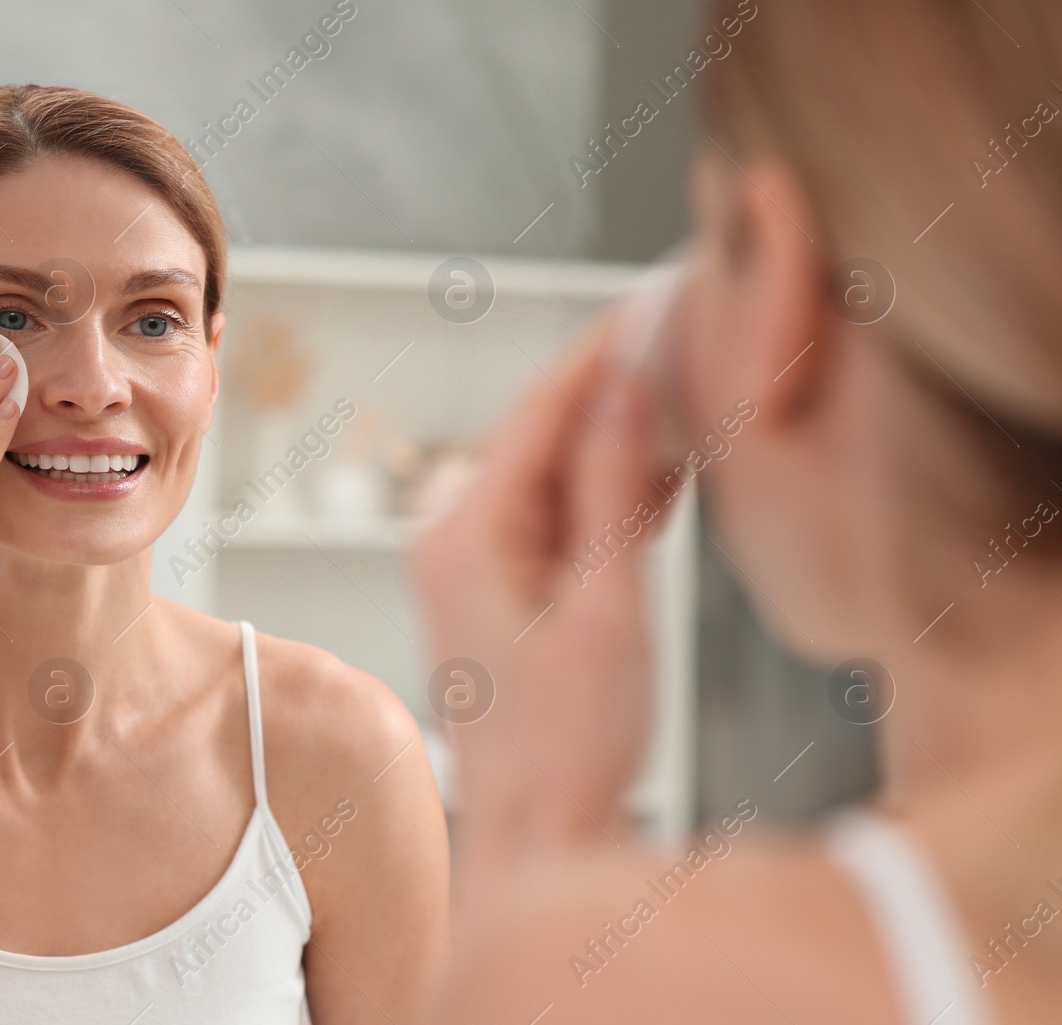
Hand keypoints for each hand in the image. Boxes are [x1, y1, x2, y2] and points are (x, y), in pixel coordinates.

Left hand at [412, 318, 663, 867]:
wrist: (534, 837)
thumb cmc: (569, 744)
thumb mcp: (606, 607)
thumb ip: (609, 490)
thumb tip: (622, 387)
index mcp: (465, 530)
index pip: (541, 406)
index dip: (604, 349)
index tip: (658, 300)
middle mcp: (448, 534)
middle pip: (540, 431)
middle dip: (616, 391)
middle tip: (690, 348)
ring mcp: (463, 561)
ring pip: (548, 472)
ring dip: (615, 446)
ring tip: (690, 411)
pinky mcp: (486, 588)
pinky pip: (546, 516)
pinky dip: (599, 497)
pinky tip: (656, 487)